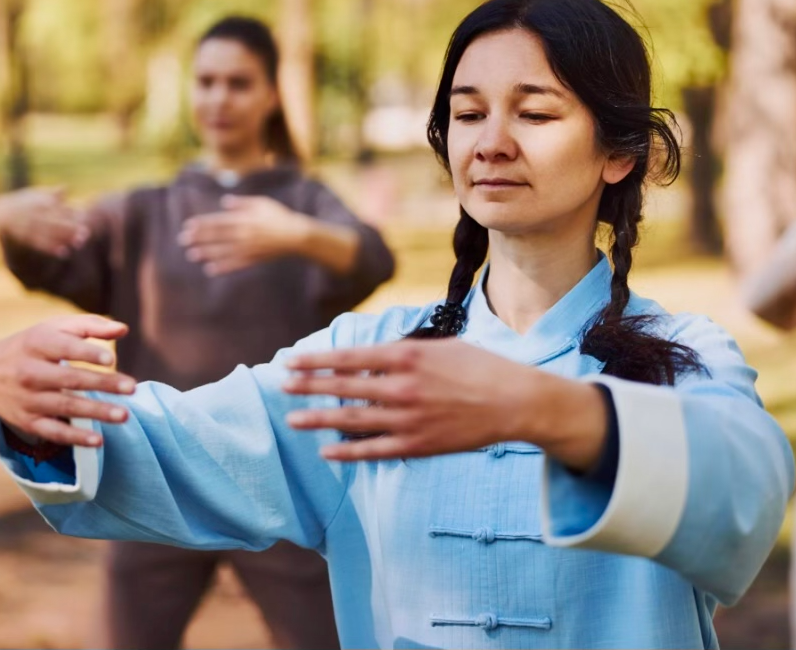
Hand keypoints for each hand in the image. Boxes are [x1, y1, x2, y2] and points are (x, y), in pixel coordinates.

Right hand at [0, 187, 88, 257]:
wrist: (1, 213)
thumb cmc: (26, 202)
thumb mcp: (37, 194)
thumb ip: (53, 194)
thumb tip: (66, 187)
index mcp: (33, 202)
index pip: (53, 207)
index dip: (69, 212)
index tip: (83, 216)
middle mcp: (28, 214)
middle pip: (51, 221)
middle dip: (68, 227)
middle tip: (86, 232)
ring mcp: (25, 227)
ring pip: (46, 234)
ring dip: (62, 239)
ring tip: (79, 243)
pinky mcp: (22, 238)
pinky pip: (38, 245)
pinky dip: (51, 249)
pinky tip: (65, 252)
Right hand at [0, 315, 135, 446]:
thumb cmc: (35, 344)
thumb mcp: (57, 328)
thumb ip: (91, 326)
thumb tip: (124, 329)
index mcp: (38, 343)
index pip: (64, 347)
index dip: (87, 353)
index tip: (111, 358)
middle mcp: (30, 372)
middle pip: (70, 379)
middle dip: (102, 384)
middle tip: (132, 388)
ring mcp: (28, 398)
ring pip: (65, 406)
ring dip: (96, 411)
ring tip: (124, 415)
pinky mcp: (27, 421)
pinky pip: (52, 431)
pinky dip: (74, 438)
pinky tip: (98, 440)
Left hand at [177, 194, 308, 275]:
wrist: (296, 236)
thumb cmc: (279, 216)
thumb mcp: (261, 203)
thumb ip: (242, 203)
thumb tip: (225, 202)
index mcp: (244, 220)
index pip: (218, 222)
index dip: (202, 224)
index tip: (187, 226)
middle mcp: (243, 235)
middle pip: (216, 237)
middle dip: (198, 238)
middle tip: (182, 241)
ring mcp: (247, 249)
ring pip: (222, 252)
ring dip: (206, 253)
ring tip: (191, 255)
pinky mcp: (253, 259)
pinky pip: (234, 264)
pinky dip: (222, 267)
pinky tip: (210, 269)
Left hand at [283, 338, 607, 467]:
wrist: (514, 401)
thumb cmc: (478, 366)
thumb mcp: (439, 345)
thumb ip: (402, 351)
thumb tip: (368, 357)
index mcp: (407, 356)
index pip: (349, 357)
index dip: (317, 359)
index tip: (292, 360)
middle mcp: (402, 386)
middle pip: (343, 387)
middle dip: (308, 386)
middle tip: (281, 385)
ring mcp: (408, 418)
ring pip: (352, 420)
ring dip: (318, 419)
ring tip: (293, 419)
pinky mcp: (418, 445)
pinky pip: (374, 450)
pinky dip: (348, 452)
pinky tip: (326, 451)